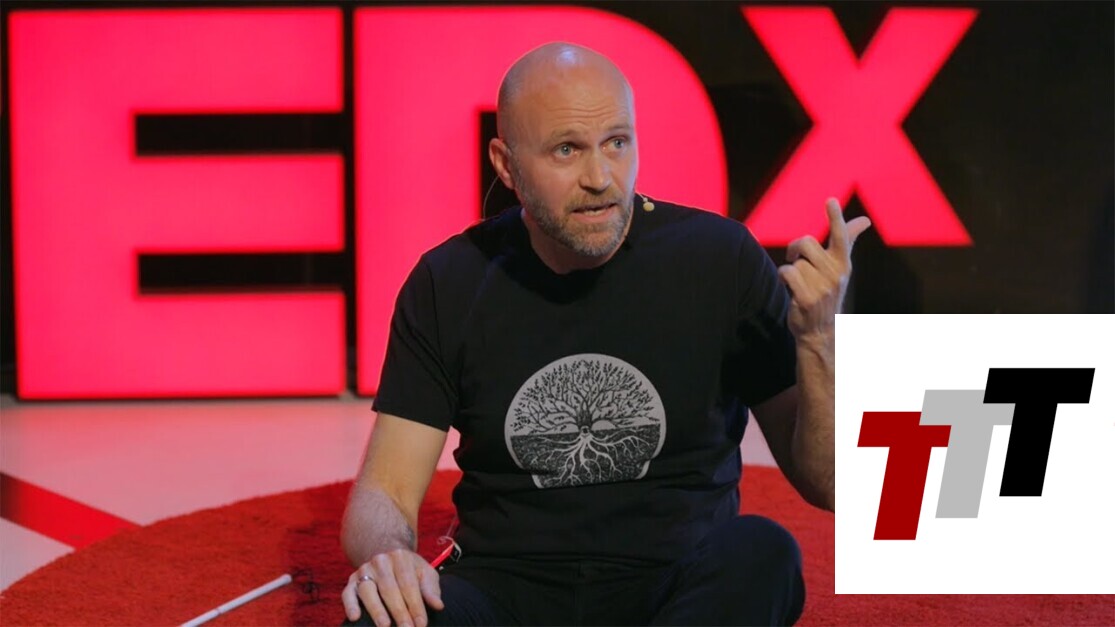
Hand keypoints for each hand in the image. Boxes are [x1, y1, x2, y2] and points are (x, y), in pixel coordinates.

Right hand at [342, 548, 443, 626]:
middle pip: (389, 589)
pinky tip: (354, 617)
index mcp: (401, 557)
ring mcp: (364, 570)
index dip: (416, 605)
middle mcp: (380, 561)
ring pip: (368, 591)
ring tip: (385, 626)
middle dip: (399, 612)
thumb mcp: (424, 572)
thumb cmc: (410, 569)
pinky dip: (350, 605)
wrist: (386, 552)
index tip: (421, 624)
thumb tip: (438, 605)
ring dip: (376, 610)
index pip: (409, 584)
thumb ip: (431, 589)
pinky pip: (347, 593)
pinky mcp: (351, 580)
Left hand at [778, 198, 870, 341]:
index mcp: (843, 263)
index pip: (841, 236)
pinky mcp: (807, 299)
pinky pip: (787, 273)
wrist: (820, 331)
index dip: (835, 217)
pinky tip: (788, 285)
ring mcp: (822, 288)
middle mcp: (836, 274)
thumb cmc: (827, 292)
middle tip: (794, 258)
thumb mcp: (840, 268)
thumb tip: (864, 220)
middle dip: (794, 248)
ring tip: (797, 281)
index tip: (830, 200)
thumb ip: (848, 240)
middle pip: (806, 243)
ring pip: (795, 262)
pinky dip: (783, 276)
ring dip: (790, 269)